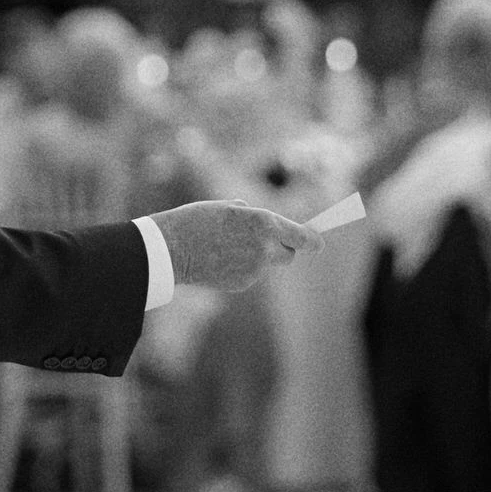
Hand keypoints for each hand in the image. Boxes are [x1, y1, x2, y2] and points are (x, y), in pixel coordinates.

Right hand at [146, 199, 320, 293]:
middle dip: (281, 249)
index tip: (318, 243)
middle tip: (265, 243)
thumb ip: (252, 215)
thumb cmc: (196, 221)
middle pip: (288, 255)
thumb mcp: (227, 207)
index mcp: (263, 223)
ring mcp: (254, 270)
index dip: (312, 241)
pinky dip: (241, 269)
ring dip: (256, 258)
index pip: (301, 237)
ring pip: (266, 265)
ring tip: (226, 248)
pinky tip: (220, 261)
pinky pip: (250, 275)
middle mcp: (264, 248)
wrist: (172, 249)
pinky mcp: (243, 284)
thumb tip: (265, 225)